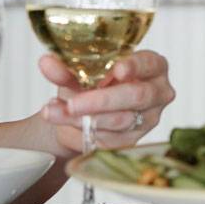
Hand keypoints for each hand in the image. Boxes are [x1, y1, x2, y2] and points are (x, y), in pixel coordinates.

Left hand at [38, 51, 175, 151]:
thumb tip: (47, 62)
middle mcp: (157, 93)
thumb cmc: (90, 85)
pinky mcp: (133, 140)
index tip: (117, 70)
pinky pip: (111, 140)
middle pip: (137, 96)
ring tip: (54, 112)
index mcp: (152, 66)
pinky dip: (84, 133)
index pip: (150, 64)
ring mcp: (148, 119)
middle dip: (102, 100)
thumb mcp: (79, 74)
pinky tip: (64, 125)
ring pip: (120, 120)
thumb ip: (65, 69)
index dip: (135, 66)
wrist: (81, 114)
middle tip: (73, 103)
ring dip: (84, 118)